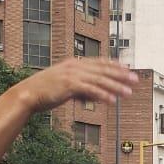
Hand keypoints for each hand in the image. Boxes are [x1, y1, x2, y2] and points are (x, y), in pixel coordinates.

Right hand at [16, 59, 136, 113]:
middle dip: (121, 75)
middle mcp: (74, 66)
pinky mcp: (69, 85)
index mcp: (74, 64)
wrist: (28, 94)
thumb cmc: (45, 92)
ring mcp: (72, 74)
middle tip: (135, 79)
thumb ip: (82, 90)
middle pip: (103, 70)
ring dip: (116, 86)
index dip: (114, 65)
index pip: (99, 62)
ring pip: (99, 80)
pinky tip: (112, 101)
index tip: (127, 69)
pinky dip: (102, 95)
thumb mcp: (67, 88)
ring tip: (129, 92)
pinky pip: (90, 90)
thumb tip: (97, 96)